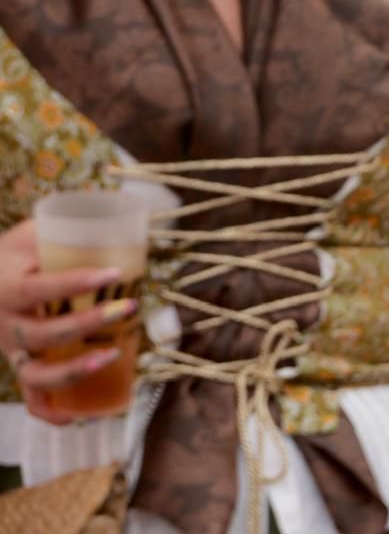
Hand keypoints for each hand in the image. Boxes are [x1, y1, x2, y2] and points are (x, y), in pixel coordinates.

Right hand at [0, 221, 137, 423]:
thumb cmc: (14, 255)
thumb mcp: (29, 235)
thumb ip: (64, 231)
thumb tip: (121, 219)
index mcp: (6, 287)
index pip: (38, 289)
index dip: (74, 283)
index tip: (113, 273)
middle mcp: (4, 324)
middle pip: (41, 334)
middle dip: (86, 324)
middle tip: (129, 307)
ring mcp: (9, 349)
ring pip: (33, 373)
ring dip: (71, 373)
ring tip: (110, 357)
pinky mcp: (17, 364)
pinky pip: (28, 397)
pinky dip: (46, 412)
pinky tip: (73, 418)